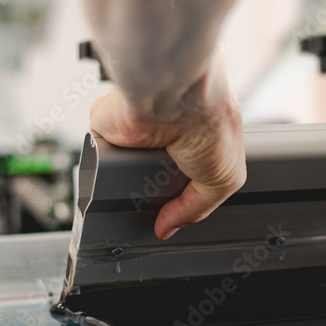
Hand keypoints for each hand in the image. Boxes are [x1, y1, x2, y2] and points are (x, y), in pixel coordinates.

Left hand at [89, 64, 245, 239]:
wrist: (175, 98)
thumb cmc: (210, 121)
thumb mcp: (226, 179)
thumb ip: (197, 209)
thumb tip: (167, 228)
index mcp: (197, 136)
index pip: (183, 172)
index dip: (178, 195)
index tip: (172, 214)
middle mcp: (164, 131)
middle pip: (149, 175)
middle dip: (151, 190)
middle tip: (155, 200)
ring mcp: (134, 128)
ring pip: (122, 168)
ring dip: (127, 178)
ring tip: (138, 182)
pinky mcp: (108, 125)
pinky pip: (99, 154)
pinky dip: (105, 164)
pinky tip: (118, 167)